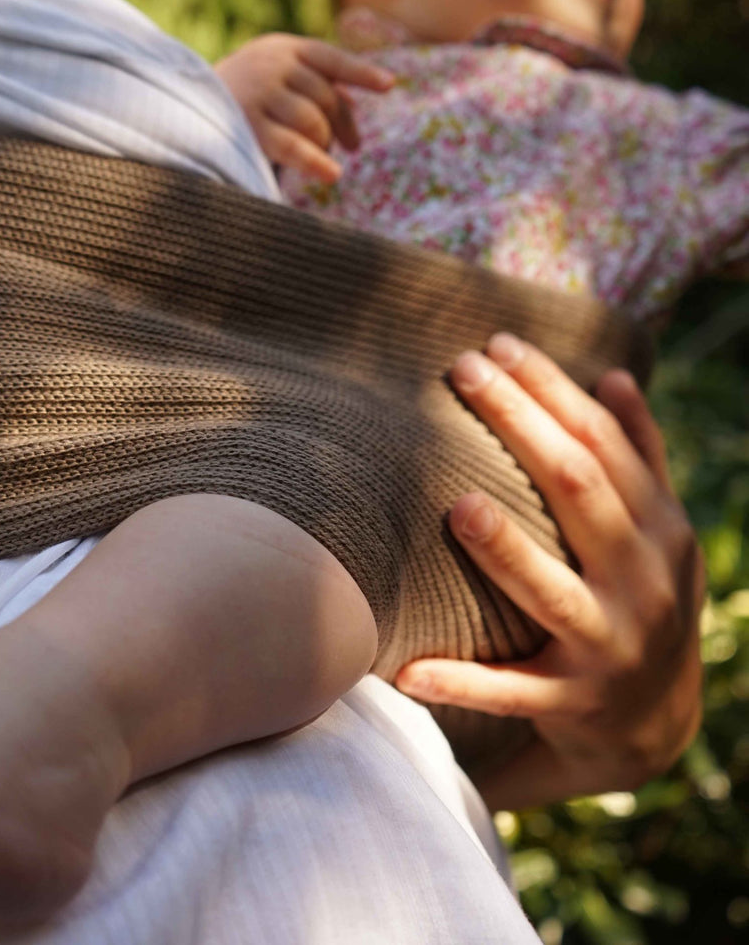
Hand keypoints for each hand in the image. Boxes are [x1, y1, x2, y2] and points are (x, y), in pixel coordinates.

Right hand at [215, 34, 393, 183]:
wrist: (183, 104)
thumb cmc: (241, 95)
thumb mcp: (276, 77)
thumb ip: (313, 83)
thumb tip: (356, 104)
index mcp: (283, 48)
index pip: (331, 59)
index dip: (361, 73)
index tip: (389, 85)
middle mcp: (272, 65)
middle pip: (327, 97)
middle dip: (342, 125)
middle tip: (349, 145)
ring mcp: (259, 94)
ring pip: (313, 121)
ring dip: (324, 143)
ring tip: (322, 155)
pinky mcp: (247, 126)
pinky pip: (291, 146)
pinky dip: (315, 161)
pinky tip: (331, 175)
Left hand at [395, 333, 704, 809]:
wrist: (660, 723)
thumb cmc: (640, 595)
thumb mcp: (658, 529)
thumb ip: (640, 456)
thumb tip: (615, 376)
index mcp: (660, 528)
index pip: (602, 443)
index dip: (552, 389)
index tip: (497, 342)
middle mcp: (643, 581)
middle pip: (578, 489)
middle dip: (520, 424)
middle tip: (461, 370)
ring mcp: (609, 644)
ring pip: (552, 592)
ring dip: (505, 550)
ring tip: (459, 505)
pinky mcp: (572, 703)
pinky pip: (510, 693)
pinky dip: (460, 682)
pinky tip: (405, 669)